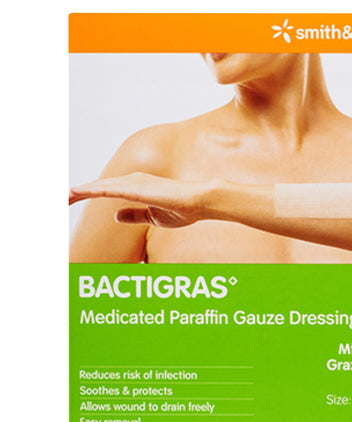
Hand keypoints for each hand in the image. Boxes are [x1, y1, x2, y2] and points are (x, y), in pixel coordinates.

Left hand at [69, 172, 207, 227]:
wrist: (198, 203)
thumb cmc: (181, 209)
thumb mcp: (152, 216)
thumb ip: (133, 214)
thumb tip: (114, 215)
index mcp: (136, 187)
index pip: (106, 191)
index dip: (88, 194)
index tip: (72, 200)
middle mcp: (131, 181)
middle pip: (98, 187)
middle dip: (77, 193)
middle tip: (59, 199)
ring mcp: (132, 182)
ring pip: (98, 186)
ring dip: (78, 192)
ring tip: (60, 198)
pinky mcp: (134, 187)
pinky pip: (105, 189)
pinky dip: (88, 190)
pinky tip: (74, 193)